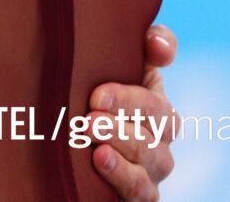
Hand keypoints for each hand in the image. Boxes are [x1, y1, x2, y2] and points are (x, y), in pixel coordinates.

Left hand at [87, 23, 178, 199]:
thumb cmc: (92, 94)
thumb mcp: (110, 66)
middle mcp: (160, 137)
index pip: (156, 98)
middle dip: (122, 118)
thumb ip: (140, 44)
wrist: (69, 141)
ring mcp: (152, 168)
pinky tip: (100, 161)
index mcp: (155, 105)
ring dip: (121, 145)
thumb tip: (158, 42)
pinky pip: (143, 191)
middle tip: (89, 115)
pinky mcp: (141, 194)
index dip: (132, 96)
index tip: (97, 95)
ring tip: (89, 134)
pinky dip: (124, 176)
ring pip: (150, 157)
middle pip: (156, 127)